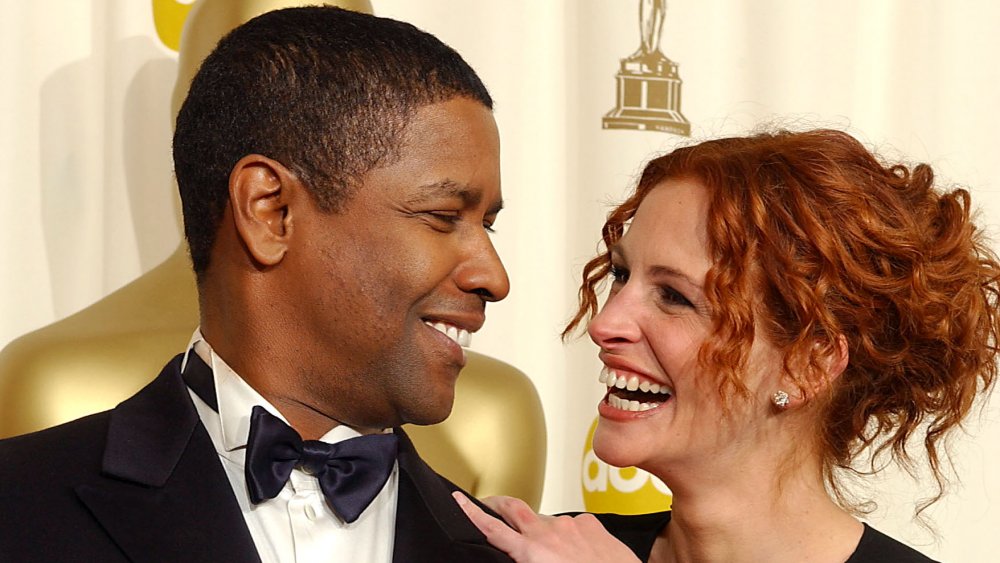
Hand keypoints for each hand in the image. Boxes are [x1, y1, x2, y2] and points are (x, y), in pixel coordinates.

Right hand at [452, 492, 640, 562]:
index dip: (471, 513)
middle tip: (490, 506)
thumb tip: (517, 556)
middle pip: (513, 507)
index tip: (458, 501)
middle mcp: (549, 532)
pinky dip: (566, 533)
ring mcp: (570, 524)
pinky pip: (570, 523)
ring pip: (544, 519)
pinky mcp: (590, 522)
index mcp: (532, 552)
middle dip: (498, 504)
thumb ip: (524, 561)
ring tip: (549, 550)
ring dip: (539, 528)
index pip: (492, 528)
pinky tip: (575, 549)